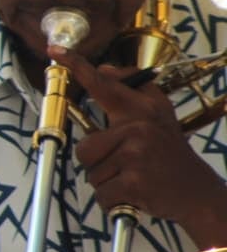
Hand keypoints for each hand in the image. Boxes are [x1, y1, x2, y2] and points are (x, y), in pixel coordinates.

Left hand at [51, 46, 226, 245]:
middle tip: (126, 164)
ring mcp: (135, 155)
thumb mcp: (159, 114)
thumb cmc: (170, 154)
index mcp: (141, 109)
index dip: (75, 65)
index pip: (101, 84)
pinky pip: (101, 194)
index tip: (54, 50)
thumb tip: (102, 69)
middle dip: (98, 163)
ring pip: (91, 173)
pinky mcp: (133, 182)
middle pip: (84, 148)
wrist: (198, 192)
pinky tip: (134, 194)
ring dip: (107, 181)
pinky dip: (112, 200)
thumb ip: (131, 91)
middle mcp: (138, 128)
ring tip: (133, 177)